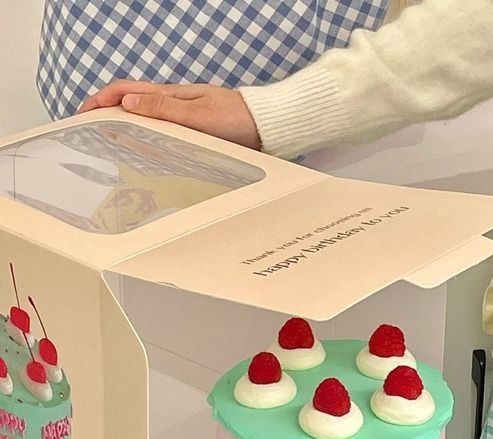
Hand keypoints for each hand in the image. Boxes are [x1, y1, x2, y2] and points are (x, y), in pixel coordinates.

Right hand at [78, 81, 261, 149]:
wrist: (267, 127)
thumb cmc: (238, 119)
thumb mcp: (197, 115)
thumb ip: (164, 110)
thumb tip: (127, 104)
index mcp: (171, 96)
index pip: (125, 91)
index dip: (100, 100)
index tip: (82, 113)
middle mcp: (175, 104)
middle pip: (131, 104)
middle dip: (106, 114)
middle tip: (89, 131)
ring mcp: (185, 117)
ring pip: (146, 119)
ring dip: (124, 126)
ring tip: (109, 143)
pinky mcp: (196, 130)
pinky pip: (163, 131)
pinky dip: (146, 136)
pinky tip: (144, 149)